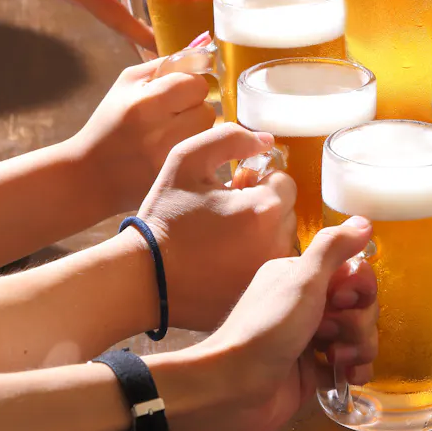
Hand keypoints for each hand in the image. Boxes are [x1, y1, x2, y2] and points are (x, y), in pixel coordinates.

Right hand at [68, 59, 215, 211]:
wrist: (93, 174)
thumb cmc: (110, 123)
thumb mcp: (127, 83)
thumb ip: (167, 64)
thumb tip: (204, 49)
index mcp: (145, 104)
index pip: (195, 84)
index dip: (189, 86)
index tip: (177, 93)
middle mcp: (159, 132)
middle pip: (207, 110)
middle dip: (195, 109)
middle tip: (174, 116)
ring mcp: (170, 159)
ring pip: (210, 133)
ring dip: (197, 130)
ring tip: (173, 134)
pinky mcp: (177, 178)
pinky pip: (205, 156)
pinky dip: (196, 150)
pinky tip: (176, 150)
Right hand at [136, 123, 298, 331]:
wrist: (145, 278)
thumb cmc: (165, 217)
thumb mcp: (187, 160)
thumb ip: (231, 138)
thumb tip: (266, 142)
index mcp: (264, 207)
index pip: (284, 182)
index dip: (257, 181)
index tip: (231, 190)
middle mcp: (277, 242)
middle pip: (286, 210)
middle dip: (262, 206)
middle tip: (225, 214)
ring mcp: (271, 271)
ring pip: (281, 238)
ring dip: (262, 232)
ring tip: (225, 236)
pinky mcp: (262, 291)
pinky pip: (273, 265)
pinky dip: (256, 257)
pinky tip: (226, 259)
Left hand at [153, 219, 376, 430]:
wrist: (233, 391)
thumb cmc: (267, 329)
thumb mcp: (301, 281)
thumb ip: (333, 248)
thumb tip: (364, 221)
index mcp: (301, 277)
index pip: (353, 273)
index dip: (358, 288)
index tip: (341, 300)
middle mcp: (308, 304)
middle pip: (360, 306)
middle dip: (358, 322)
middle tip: (332, 334)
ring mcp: (313, 340)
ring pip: (360, 335)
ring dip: (358, 347)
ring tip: (336, 360)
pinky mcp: (315, 371)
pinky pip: (352, 364)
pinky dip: (355, 370)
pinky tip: (346, 377)